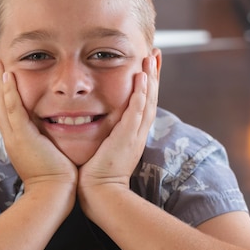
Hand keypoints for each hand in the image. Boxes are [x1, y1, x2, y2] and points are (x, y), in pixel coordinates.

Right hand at [0, 60, 77, 190]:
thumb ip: (48, 141)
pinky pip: (13, 110)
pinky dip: (8, 93)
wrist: (53, 195)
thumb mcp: (48, 154)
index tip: (0, 73)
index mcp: (17, 140)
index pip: (6, 110)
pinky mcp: (23, 138)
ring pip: (1, 104)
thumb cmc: (57, 179)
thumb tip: (54, 133)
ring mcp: (15, 137)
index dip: (1, 91)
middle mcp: (12, 137)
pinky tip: (7, 76)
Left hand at [78, 55, 158, 190]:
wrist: (99, 195)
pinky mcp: (126, 138)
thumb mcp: (103, 152)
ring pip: (148, 102)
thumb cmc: (95, 177)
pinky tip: (141, 78)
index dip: (147, 86)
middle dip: (154, 75)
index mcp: (131, 137)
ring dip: (150, 79)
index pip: (143, 106)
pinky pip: (137, 112)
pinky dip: (140, 94)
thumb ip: (103, 138)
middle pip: (151, 99)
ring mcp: (134, 136)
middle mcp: (137, 134)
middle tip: (155, 54)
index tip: (147, 67)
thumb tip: (93, 127)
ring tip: (151, 58)